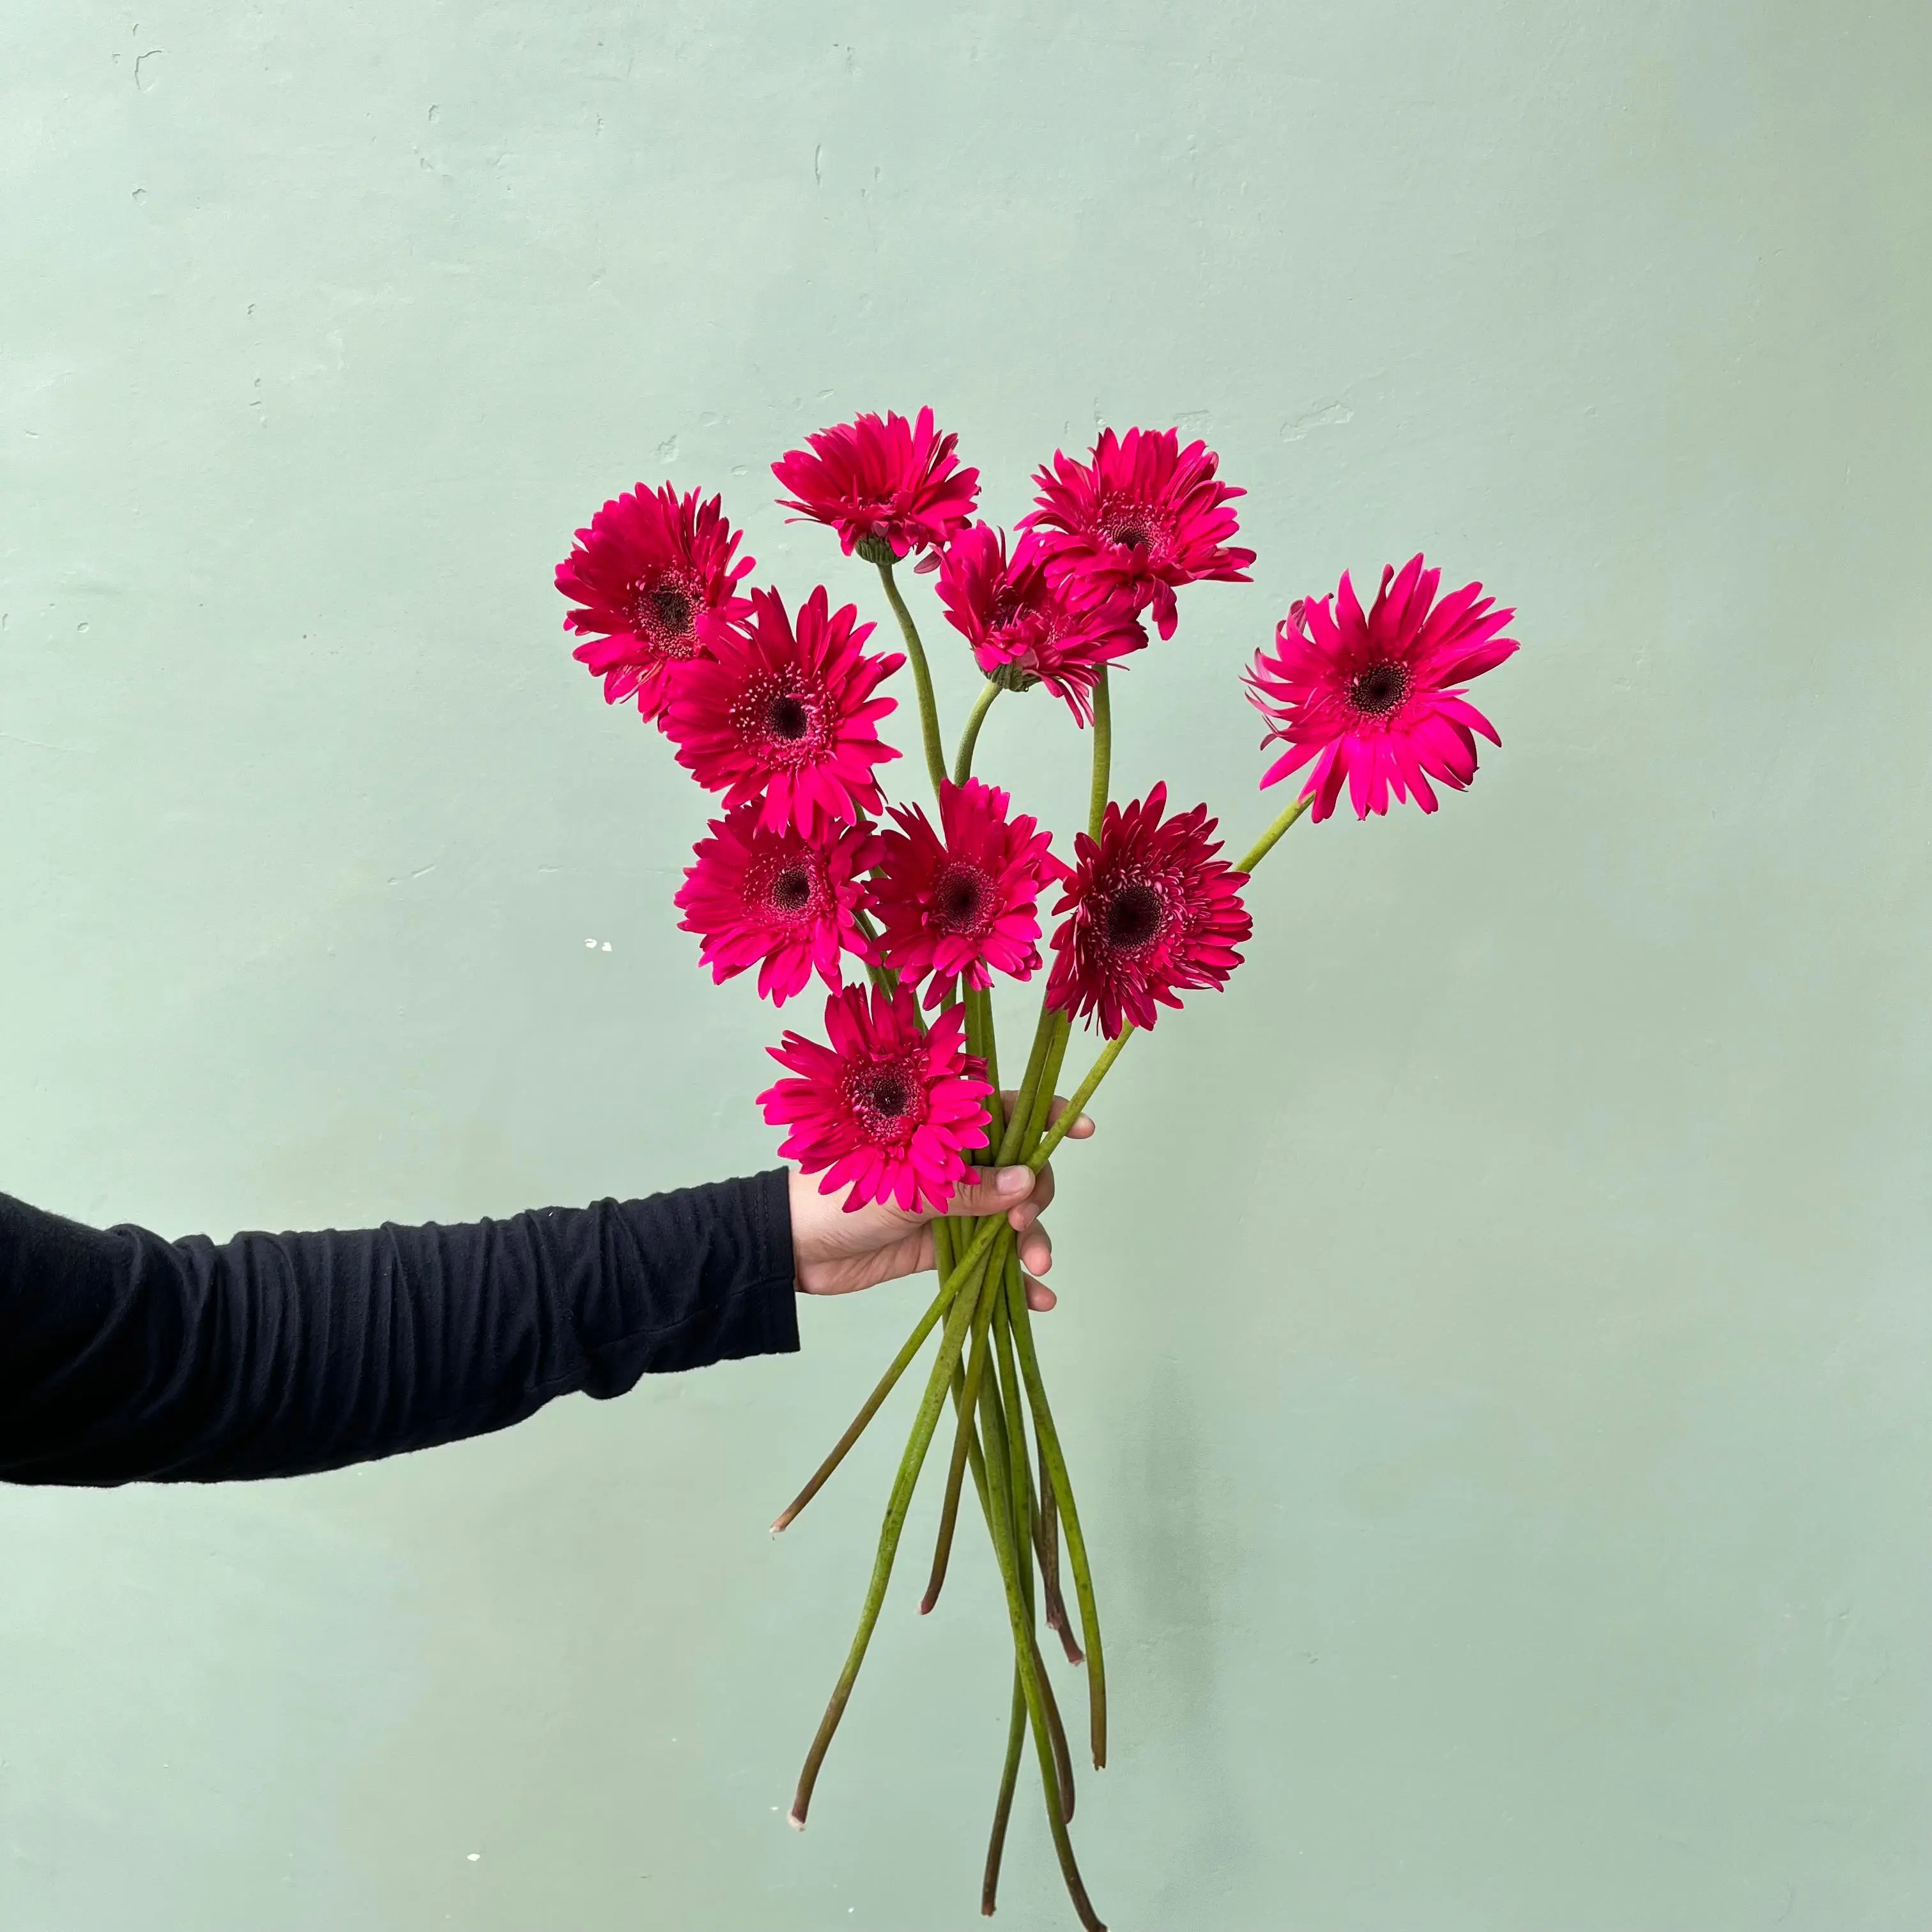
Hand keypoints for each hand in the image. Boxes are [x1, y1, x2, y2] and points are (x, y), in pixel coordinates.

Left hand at [789, 1095, 1093, 1310]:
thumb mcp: (908, 1185)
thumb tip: (1026, 1183)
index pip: (1003, 1111)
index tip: (1079, 1127)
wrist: (795, 1247)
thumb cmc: (838, 1192)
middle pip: (1021, 1171)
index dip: (1044, 1116)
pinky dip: (1017, 1280)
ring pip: (1013, 1218)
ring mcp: (956, 1205)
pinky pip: (993, 1259)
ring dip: (1032, 1242)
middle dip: (1036, 1196)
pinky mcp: (948, 1247)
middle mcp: (957, 1162)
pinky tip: (1038, 1299)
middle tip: (1023, 1222)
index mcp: (943, 1128)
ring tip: (1036, 1266)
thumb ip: (968, 1187)